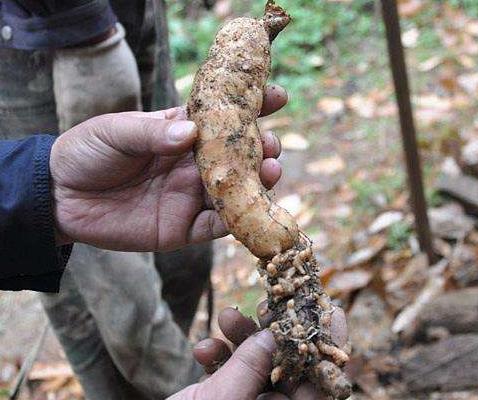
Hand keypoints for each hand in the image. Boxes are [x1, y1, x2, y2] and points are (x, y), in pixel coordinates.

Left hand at [51, 85, 286, 250]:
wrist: (59, 198)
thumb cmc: (87, 153)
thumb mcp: (115, 131)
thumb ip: (151, 132)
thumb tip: (190, 133)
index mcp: (182, 134)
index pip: (224, 119)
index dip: (253, 107)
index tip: (276, 96)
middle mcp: (194, 165)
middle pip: (239, 157)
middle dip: (262, 148)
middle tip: (271, 144)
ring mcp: (192, 197)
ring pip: (236, 192)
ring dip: (258, 183)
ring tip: (271, 170)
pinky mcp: (184, 228)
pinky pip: (217, 227)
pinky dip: (237, 221)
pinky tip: (250, 210)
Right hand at [168, 305, 347, 399]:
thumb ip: (248, 369)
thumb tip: (271, 337)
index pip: (320, 386)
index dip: (327, 348)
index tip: (333, 314)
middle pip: (288, 369)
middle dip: (275, 334)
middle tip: (268, 306)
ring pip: (257, 367)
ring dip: (241, 339)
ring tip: (226, 318)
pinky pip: (229, 375)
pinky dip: (217, 357)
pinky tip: (202, 350)